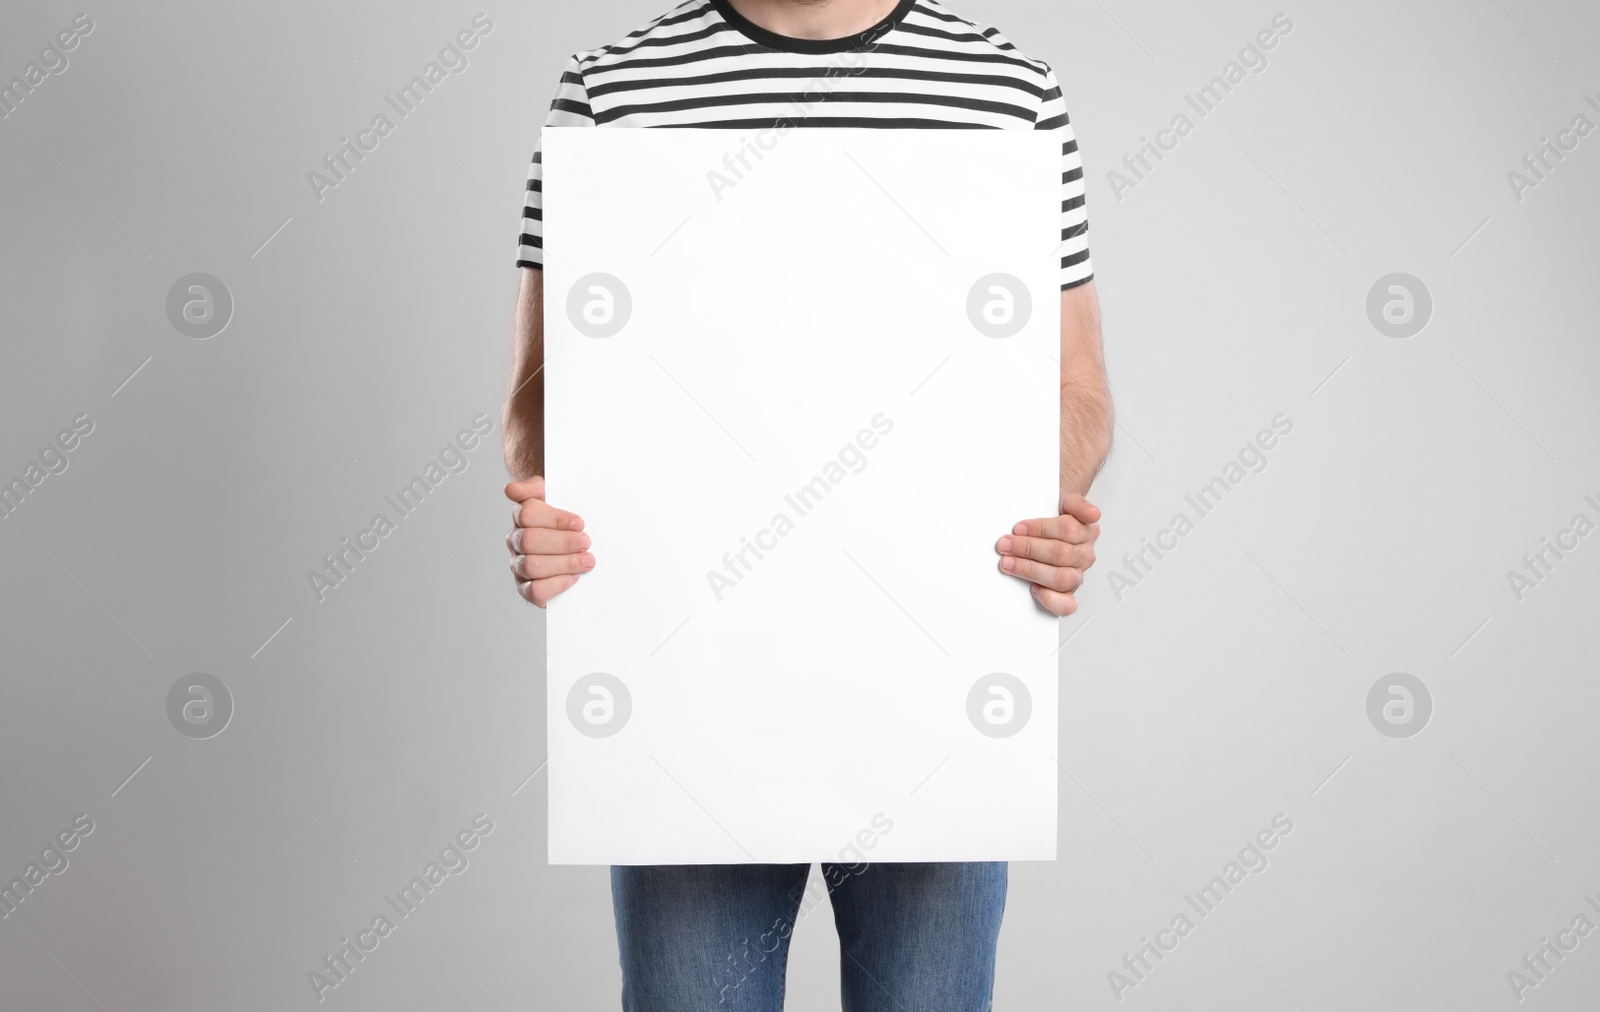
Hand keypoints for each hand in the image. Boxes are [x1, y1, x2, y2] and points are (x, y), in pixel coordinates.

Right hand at [504, 476, 592, 606]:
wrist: (567, 542)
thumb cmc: (561, 520)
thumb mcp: (553, 496)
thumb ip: (534, 487)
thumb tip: (512, 489)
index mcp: (521, 517)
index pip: (527, 514)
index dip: (555, 519)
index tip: (580, 523)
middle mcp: (516, 541)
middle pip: (530, 541)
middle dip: (563, 542)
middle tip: (586, 542)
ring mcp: (519, 566)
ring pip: (532, 566)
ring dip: (564, 563)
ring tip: (586, 560)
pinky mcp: (526, 589)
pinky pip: (535, 591)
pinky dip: (556, 584)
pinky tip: (573, 577)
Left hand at [996, 493, 1100, 615]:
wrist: (1050, 526)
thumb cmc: (1054, 518)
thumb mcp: (1064, 501)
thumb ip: (1077, 503)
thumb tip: (1093, 513)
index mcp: (1087, 531)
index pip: (1068, 530)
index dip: (1040, 529)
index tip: (1018, 528)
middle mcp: (1084, 555)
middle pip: (1061, 554)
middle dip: (1028, 549)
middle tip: (1006, 545)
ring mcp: (1077, 575)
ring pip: (1062, 578)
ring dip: (1031, 570)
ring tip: (1008, 563)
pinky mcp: (1068, 594)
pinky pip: (1067, 605)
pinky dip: (1050, 599)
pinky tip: (1033, 588)